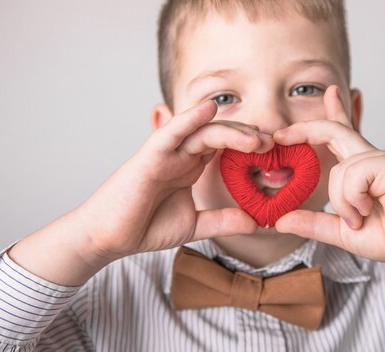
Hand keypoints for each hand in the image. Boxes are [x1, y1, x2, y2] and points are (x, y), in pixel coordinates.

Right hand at [9, 100, 272, 284]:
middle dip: (246, 137)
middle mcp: (181, 155)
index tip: (274, 153)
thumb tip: (255, 222)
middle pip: (219, 136)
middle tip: (271, 143)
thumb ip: (222, 221)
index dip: (248, 147)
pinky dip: (189, 119)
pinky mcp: (149, 156)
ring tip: (256, 138)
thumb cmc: (145, 227)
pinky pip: (171, 132)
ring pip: (202, 132)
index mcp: (192, 167)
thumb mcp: (194, 226)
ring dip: (230, 131)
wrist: (110, 239)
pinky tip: (208, 109)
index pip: (225, 148)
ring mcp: (166, 153)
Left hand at [273, 85, 384, 271]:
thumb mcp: (341, 232)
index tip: (293, 121)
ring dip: (342, 201)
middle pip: (333, 131)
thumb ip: (313, 223)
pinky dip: (353, 199)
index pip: (339, 135)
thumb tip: (280, 221)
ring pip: (339, 170)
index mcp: (360, 169)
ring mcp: (381, 159)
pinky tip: (369, 210)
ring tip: (360, 219)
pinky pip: (354, 175)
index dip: (319, 122)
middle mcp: (370, 159)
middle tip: (279, 135)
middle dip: (304, 129)